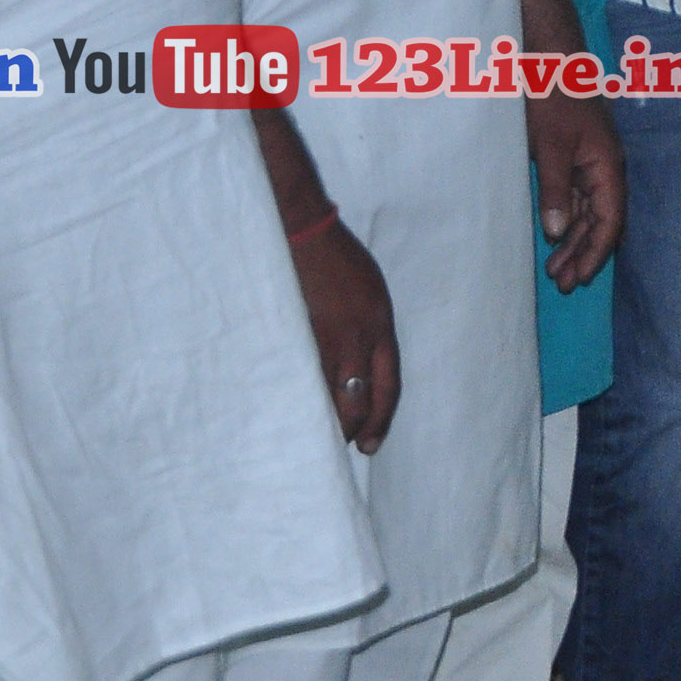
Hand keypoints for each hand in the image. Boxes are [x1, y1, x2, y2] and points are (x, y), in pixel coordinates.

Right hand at [293, 213, 400, 453]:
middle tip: (344, 447)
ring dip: (324, 420)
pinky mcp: (298, 335)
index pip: (389, 386)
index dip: (382, 419)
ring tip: (316, 438)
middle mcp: (359, 338)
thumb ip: (369, 329)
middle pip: (360, 400)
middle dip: (353, 429)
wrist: (306, 232)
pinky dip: (299, 398)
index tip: (372, 444)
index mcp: (381, 326)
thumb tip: (360, 365)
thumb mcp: (370, 293)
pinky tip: (291, 412)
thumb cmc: (338, 260)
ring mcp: (326, 338)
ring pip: (328, 396)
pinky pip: (301, 378)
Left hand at [527, 92, 624, 290]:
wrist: (548, 58)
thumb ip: (555, 190)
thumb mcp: (551, 146)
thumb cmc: (553, 96)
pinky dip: (563, 220)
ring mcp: (587, 164)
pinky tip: (552, 237)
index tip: (581, 278)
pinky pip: (572, 198)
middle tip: (562, 285)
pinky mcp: (570, 158)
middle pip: (599, 222)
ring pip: (585, 213)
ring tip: (554, 271)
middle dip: (583, 254)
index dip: (597, 252)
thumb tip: (556, 233)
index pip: (610, 220)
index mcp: (607, 166)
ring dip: (572, 241)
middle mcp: (603, 169)